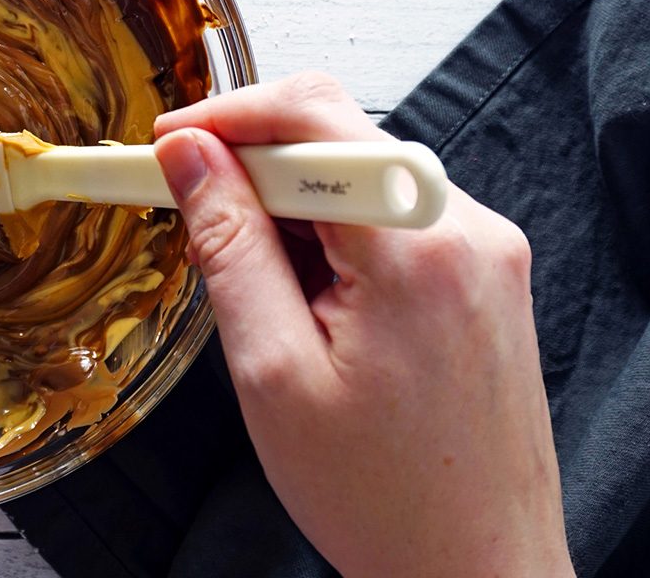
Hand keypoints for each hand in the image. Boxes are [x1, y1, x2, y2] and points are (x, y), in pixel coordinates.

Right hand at [154, 72, 572, 576]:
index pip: (310, 116)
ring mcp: (486, 250)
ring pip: (360, 180)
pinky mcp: (485, 273)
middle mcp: (468, 229)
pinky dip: (335, 238)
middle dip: (251, 170)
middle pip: (336, 141)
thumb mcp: (272, 370)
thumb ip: (228, 245)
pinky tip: (308, 301)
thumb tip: (191, 158)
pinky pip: (393, 217)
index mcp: (415, 247)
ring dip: (292, 212)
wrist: (477, 569)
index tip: (164, 147)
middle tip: (189, 219)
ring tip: (258, 294)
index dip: (222, 119)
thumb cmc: (383, 496)